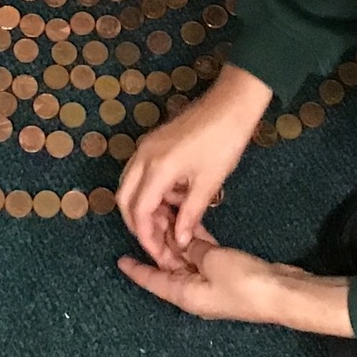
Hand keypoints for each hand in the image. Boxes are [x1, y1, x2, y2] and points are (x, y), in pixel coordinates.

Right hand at [117, 64, 272, 269]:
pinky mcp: (154, 142)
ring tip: (172, 222)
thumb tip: (179, 240)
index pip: (138, 212)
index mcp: (156, 168)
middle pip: (125, 199)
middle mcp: (143, 157)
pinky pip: (142, 173)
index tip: (160, 254)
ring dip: (145, 207)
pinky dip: (152, 191)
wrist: (232, 102)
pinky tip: (177, 199)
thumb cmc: (224, 141)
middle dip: (139, 224)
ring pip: (131, 185)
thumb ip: (190, 214)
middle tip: (160, 242)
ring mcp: (146, 147)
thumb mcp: (209, 183)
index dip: (146, 237)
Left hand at [118, 235, 354, 335]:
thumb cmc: (243, 282)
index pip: (153, 281)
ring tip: (165, 214)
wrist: (281, 293)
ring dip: (178, 239)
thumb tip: (183, 240)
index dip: (136, 270)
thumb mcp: (212, 260)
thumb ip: (193, 247)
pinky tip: (192, 222)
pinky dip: (198, 240)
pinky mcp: (228, 273)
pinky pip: (205, 255)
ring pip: (188, 258)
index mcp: (185, 294)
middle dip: (159, 244)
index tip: (119, 260)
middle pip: (170, 267)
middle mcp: (195, 291)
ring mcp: (212, 283)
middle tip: (147, 218)